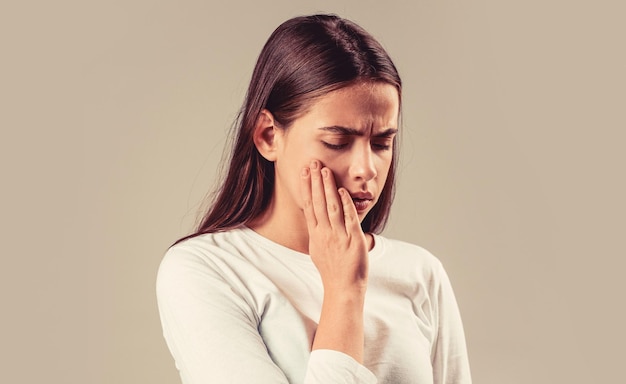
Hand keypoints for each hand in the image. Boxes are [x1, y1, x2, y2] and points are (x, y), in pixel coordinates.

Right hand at [300, 160, 368, 291]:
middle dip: (315, 181)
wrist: (343, 288)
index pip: (308, 206)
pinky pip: (349, 219)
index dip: (306, 188)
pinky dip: (345, 204)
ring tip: (325, 170)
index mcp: (316, 235)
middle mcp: (325, 233)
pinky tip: (342, 191)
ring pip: (331, 207)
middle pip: (318, 202)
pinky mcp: (353, 240)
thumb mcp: (318, 250)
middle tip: (313, 163)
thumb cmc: (332, 271)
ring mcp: (339, 236)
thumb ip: (318, 233)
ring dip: (328, 187)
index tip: (304, 172)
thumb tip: (315, 221)